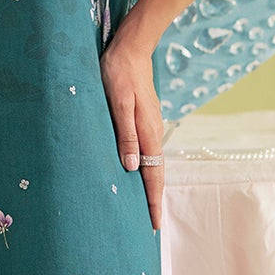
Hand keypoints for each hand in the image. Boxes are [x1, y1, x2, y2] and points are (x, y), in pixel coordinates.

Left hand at [99, 24, 164, 230]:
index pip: (153, 176)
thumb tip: (132, 167)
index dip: (153, 201)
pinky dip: (146, 170)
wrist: (131, 48)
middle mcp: (153, 133)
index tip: (155, 225)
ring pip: (152, 164)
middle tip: (152, 226)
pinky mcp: (144, 121)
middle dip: (154, 200)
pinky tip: (138, 174)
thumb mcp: (117, 103)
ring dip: (150, 186)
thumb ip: (125, 135)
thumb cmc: (118, 73)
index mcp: (148, 133)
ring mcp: (150, 127)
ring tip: (146, 207)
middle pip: (156, 174)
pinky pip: (147, 153)